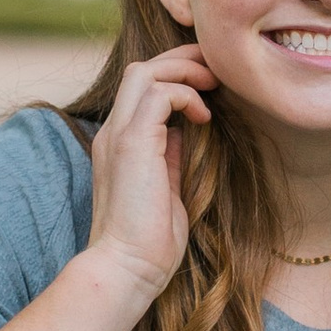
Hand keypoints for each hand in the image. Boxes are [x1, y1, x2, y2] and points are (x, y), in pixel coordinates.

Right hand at [85, 43, 211, 300]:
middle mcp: (113, 132)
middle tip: (216, 71)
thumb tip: (180, 132)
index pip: (141, 89)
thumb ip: (167, 157)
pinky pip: (159, 94)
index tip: (208, 85)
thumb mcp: (164, 188)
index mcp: (119, 143)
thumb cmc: (148, 242)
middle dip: (181, 61)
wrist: (125, 268)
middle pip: (141, 69)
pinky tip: (204, 118)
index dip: (175, 77)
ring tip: (213, 85)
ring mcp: (119, 135)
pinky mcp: (132, 144)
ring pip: (145, 71)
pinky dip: (185, 95)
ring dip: (184, 71)